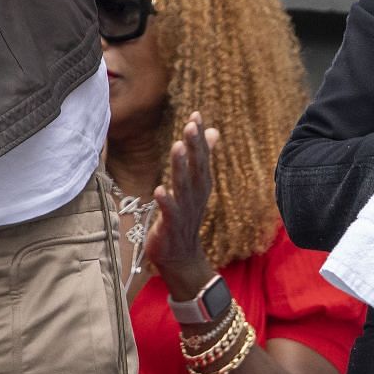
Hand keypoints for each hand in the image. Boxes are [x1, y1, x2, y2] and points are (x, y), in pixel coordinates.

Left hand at [146, 113, 223, 303]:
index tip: (196, 115)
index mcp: (200, 185)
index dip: (199, 137)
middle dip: (194, 146)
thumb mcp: (196, 185)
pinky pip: (170, 212)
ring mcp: (185, 211)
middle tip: (191, 124)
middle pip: (196, 168)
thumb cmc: (185, 216)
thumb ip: (203, 157)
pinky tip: (159, 189)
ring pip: (184, 187)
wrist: (182, 257)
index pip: (202, 157)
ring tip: (177, 146)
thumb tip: (213, 131)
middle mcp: (196, 196)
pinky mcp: (171, 226)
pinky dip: (166, 201)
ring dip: (181, 167)